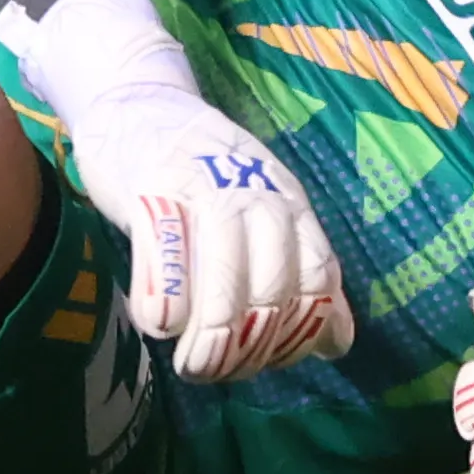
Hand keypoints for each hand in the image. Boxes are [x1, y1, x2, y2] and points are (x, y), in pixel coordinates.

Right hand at [0, 0, 351, 383]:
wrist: (137, 102)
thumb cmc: (202, 171)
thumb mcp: (265, 208)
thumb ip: (298, 268)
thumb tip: (337, 344)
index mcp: (291, 205)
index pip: (317, 282)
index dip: (299, 335)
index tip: (268, 362)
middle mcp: (257, 197)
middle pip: (272, 294)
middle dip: (248, 350)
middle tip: (217, 370)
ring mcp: (205, 192)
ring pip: (224, 288)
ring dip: (208, 343)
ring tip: (191, 365)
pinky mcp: (152, 192)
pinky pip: (167, 264)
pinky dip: (164, 308)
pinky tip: (157, 324)